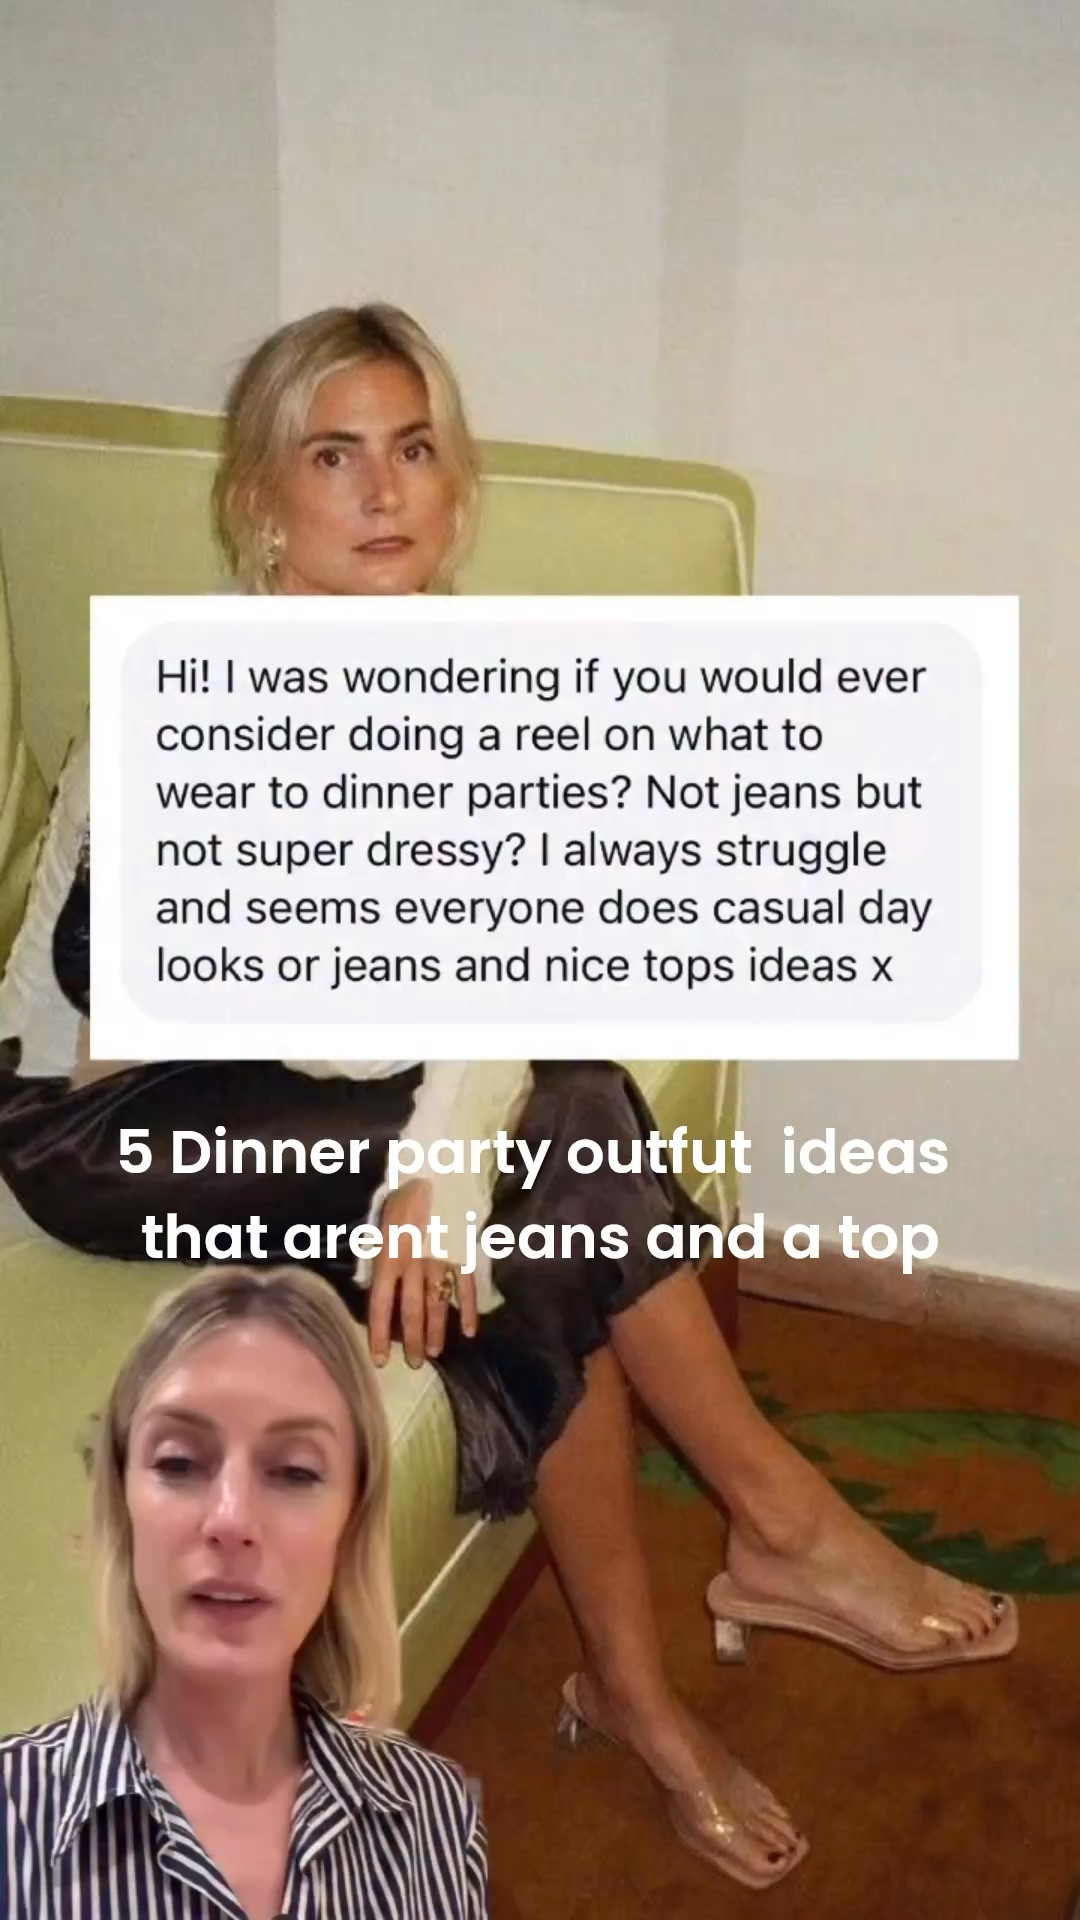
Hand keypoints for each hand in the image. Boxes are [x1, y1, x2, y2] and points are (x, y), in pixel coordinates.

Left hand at [368, 1178, 478, 1368]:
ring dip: (435, 1331)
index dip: (380, 1334)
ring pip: (437, 1304)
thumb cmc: (403, 1199)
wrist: (435, 1172)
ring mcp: (439, 1260)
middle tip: (415, 1364)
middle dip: (412, 1341)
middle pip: (410, 1311)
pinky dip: (468, 1311)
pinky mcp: (462, 1254)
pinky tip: (468, 1332)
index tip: (381, 1360)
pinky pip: (465, 1288)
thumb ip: (377, 1256)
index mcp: (388, 1257)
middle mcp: (412, 1264)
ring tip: (434, 1354)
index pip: (380, 1304)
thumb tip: (370, 1285)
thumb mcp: (381, 1225)